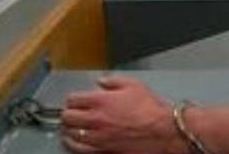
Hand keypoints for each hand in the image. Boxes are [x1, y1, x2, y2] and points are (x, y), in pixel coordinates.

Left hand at [61, 75, 186, 153]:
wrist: (161, 130)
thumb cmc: (150, 109)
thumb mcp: (134, 85)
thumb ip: (114, 81)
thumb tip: (102, 81)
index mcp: (100, 100)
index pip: (72, 99)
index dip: (73, 98)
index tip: (76, 100)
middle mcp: (94, 119)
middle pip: (67, 116)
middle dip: (68, 113)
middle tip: (72, 112)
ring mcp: (96, 137)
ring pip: (70, 134)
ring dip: (69, 129)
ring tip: (71, 127)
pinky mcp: (101, 150)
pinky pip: (79, 149)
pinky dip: (74, 144)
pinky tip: (74, 142)